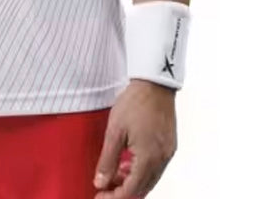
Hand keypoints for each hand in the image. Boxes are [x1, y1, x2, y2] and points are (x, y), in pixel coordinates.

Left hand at [91, 79, 176, 198]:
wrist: (154, 82)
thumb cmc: (135, 102)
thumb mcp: (114, 131)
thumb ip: (107, 160)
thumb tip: (100, 182)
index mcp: (149, 158)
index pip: (131, 191)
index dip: (114, 197)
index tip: (100, 196)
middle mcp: (162, 159)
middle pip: (142, 189)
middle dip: (123, 191)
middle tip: (105, 188)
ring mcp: (168, 153)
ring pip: (150, 180)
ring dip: (132, 182)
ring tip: (114, 173)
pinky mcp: (170, 145)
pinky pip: (156, 168)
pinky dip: (142, 171)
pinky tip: (129, 162)